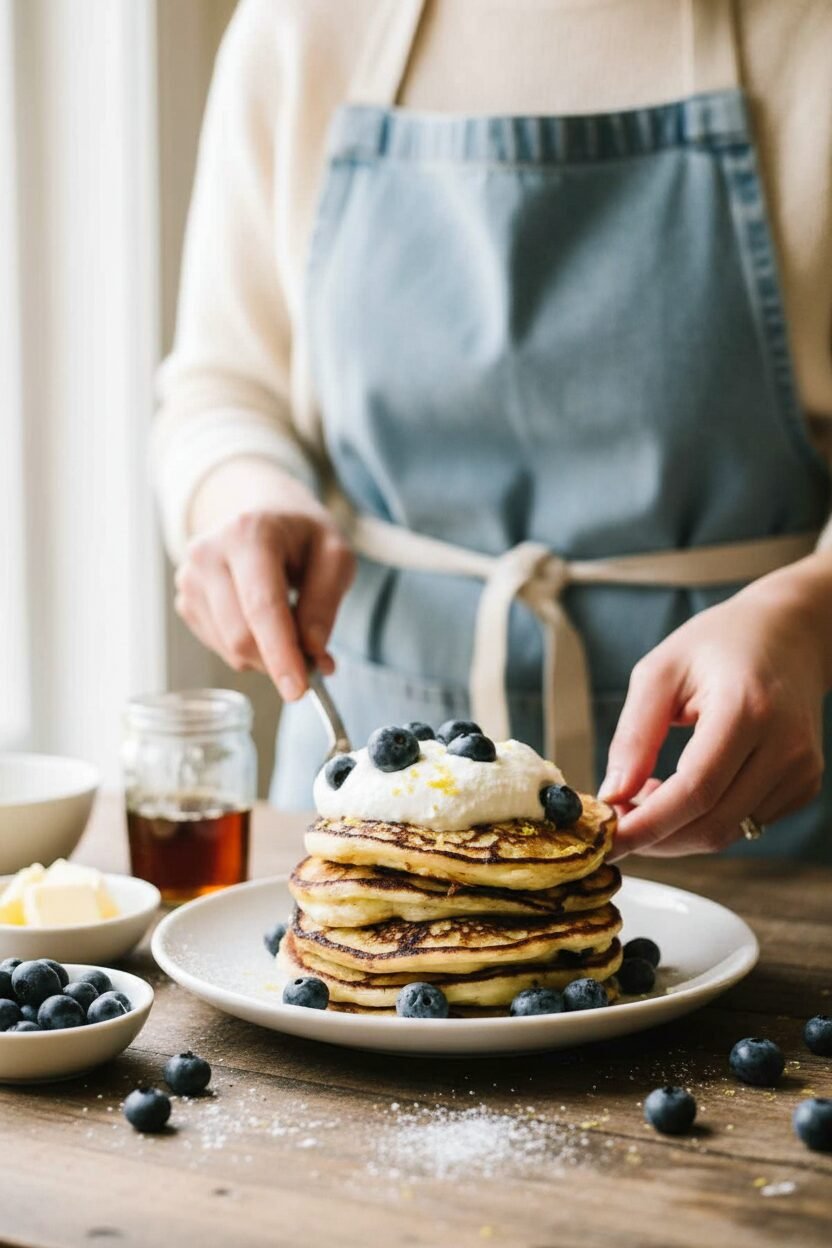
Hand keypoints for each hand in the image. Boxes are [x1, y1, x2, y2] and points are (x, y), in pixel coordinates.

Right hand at [174, 480, 355, 701]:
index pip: (262, 606)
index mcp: (248, 533)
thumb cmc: (302, 535)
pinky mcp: (185, 600)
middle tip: (314, 658)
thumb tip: (312, 652)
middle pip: (241, 635)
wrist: (260, 511)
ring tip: (290, 625)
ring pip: (230, 648)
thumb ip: (326, 604)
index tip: (298, 690)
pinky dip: (250, 648)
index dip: (281, 654)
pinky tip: (262, 621)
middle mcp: (208, 553)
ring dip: (267, 655)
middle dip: (280, 659)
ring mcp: (190, 578)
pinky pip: (221, 647)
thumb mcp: (335, 556)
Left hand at [602, 556, 831, 857]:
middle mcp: (784, 746)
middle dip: (656, 837)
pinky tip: (685, 789)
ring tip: (648, 791)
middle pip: (712, 824)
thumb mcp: (659, 673)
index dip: (647, 824)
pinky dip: (706, 820)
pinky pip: (746, 824)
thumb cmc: (717, 644)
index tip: (606, 840)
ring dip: (677, 830)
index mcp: (746, 710)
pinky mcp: (804, 784)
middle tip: (617, 817)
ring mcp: (801, 770)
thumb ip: (634, 736)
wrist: (788, 633)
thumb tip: (613, 795)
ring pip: (728, 832)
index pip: (695, 791)